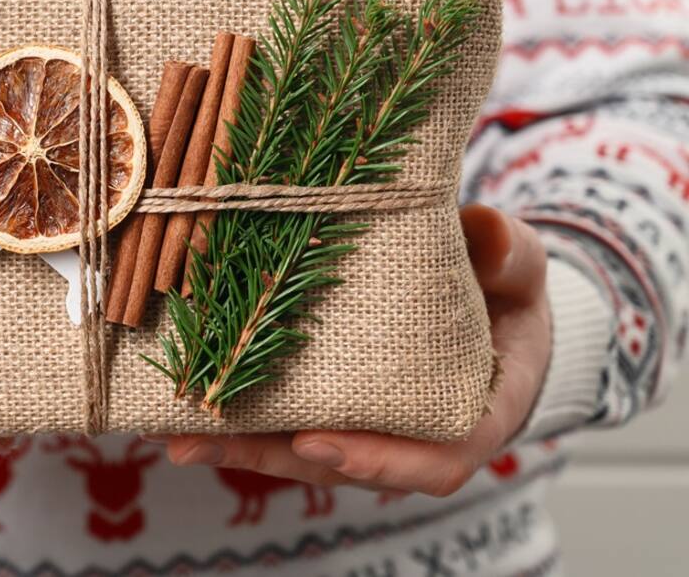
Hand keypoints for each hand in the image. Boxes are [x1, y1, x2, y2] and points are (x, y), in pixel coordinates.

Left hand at [150, 204, 550, 496]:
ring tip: (177, 437)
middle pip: (350, 463)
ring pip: (308, 448)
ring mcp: (373, 420)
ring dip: (243, 447)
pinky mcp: (338, 401)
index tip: (320, 444)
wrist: (490, 291)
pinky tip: (184, 410)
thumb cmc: (506, 282)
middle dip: (278, 458)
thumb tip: (487, 232)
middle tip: (212, 441)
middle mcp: (420, 429)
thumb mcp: (519, 260)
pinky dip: (242, 421)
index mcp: (480, 409)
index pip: (440, 456)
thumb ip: (510, 253)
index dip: (380, 460)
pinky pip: (291, 418)